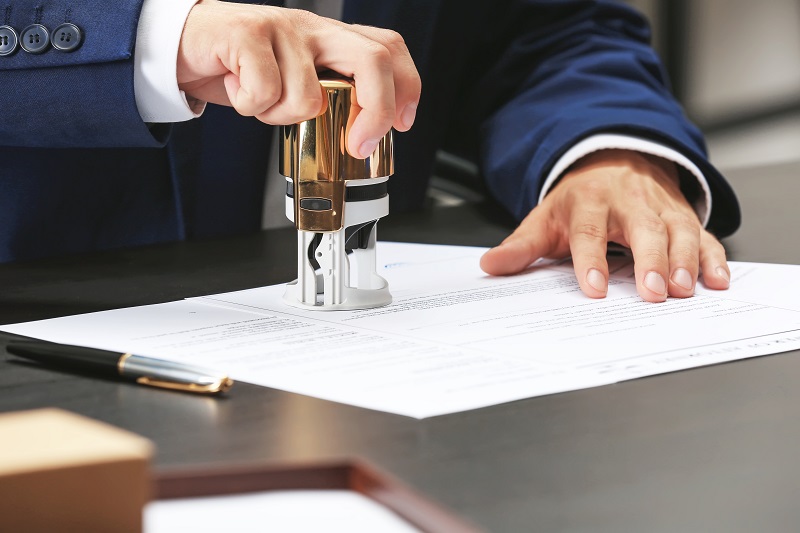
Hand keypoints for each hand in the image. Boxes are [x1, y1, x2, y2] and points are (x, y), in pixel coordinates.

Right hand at [176, 0, 420, 158]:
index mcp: (331, 40)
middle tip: (358, 144)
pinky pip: (266, 91)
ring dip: (281, 116)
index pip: (387, 49)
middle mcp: (313, 29)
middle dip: (375, 112)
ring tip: (262, 101)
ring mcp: (283, 29)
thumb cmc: (242, 68)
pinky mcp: (247, 33)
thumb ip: (328, 97)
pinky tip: (239, 89)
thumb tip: (363, 137)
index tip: (402, 124)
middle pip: (372, 61)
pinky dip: (250, 105)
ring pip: (309, 96)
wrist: (184, 44)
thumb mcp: (295, 82)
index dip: (406, 87)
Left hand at [479, 150, 730, 301]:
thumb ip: (521, 246)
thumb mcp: (544, 218)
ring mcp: (659, 207)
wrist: (614, 160)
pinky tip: (717, 280)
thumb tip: (489, 266)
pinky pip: (702, 234)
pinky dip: (713, 256)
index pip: (588, 232)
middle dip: (650, 259)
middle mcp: (628, 201)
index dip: (591, 260)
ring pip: (677, 230)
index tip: (593, 288)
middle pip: (642, 229)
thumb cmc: (578, 200)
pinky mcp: (683, 215)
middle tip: (654, 292)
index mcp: (588, 202)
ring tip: (684, 289)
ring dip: (684, 260)